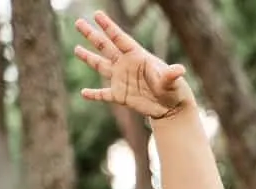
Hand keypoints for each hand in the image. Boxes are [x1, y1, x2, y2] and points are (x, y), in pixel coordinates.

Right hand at [74, 10, 194, 118]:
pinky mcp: (120, 96)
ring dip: (88, 58)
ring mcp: (121, 79)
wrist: (170, 107)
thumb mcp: (172, 81)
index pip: (120, 38)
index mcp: (137, 56)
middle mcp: (126, 65)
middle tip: (78, 22)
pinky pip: (103, 94)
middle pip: (105, 47)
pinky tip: (83, 93)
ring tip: (76, 49)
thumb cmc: (173, 89)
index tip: (97, 14)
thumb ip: (171, 75)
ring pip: (100, 66)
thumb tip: (180, 70)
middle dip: (92, 35)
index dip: (108, 26)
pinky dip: (94, 95)